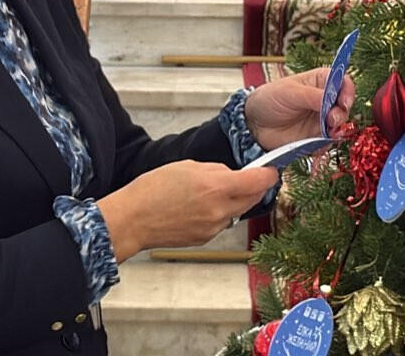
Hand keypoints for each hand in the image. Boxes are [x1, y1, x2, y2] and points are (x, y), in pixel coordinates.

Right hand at [96, 161, 278, 262]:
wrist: (133, 220)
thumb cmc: (153, 190)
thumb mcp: (187, 166)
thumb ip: (215, 170)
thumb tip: (231, 174)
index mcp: (216, 187)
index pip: (258, 182)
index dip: (268, 174)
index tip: (270, 170)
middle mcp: (220, 210)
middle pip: (253, 198)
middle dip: (254, 187)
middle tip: (248, 177)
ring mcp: (214, 227)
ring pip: (238, 211)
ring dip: (236, 200)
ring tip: (213, 191)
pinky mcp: (206, 238)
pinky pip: (223, 222)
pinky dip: (220, 212)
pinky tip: (201, 206)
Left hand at [243, 67, 355, 150]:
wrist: (254, 125)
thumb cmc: (268, 100)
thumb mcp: (289, 92)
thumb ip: (312, 96)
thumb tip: (331, 100)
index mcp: (320, 81)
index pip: (343, 82)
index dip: (348, 91)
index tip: (344, 101)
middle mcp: (324, 100)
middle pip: (345, 106)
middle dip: (341, 114)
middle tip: (331, 119)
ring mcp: (321, 120)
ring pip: (341, 126)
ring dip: (337, 130)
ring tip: (326, 132)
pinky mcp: (316, 138)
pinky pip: (329, 143)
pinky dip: (326, 145)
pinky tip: (318, 144)